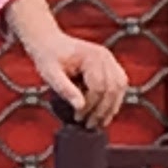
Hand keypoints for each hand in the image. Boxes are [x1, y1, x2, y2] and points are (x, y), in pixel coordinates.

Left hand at [7, 0, 128, 131]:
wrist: (48, 43)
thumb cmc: (47, 57)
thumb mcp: (50, 74)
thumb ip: (65, 89)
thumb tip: (80, 107)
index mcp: (92, 56)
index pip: (99, 87)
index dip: (90, 106)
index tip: (78, 118)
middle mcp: (105, 56)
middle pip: (113, 88)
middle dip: (102, 110)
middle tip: (89, 125)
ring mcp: (110, 60)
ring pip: (120, 88)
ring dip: (111, 107)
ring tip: (98, 123)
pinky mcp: (110, 65)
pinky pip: (118, 85)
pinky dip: (113, 100)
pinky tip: (103, 113)